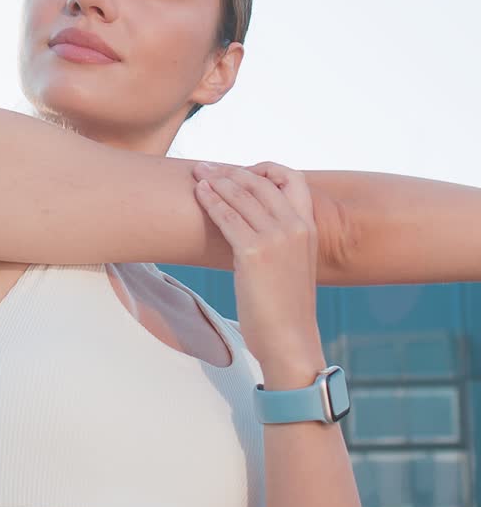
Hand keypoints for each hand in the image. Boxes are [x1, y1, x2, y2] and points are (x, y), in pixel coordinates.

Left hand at [192, 159, 323, 370]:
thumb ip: (281, 240)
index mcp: (308, 227)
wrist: (289, 339)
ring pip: (241, 196)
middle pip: (260, 183)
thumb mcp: (293, 264)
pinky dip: (210, 201)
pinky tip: (199, 194)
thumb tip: (252, 226)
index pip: (293, 178)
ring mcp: (276, 238)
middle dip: (230, 171)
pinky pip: (227, 217)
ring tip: (198, 175)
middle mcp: (295, 227)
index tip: (242, 171)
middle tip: (207, 168)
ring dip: (216, 181)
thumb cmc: (285, 307)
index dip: (266, 169)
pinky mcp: (254, 253)